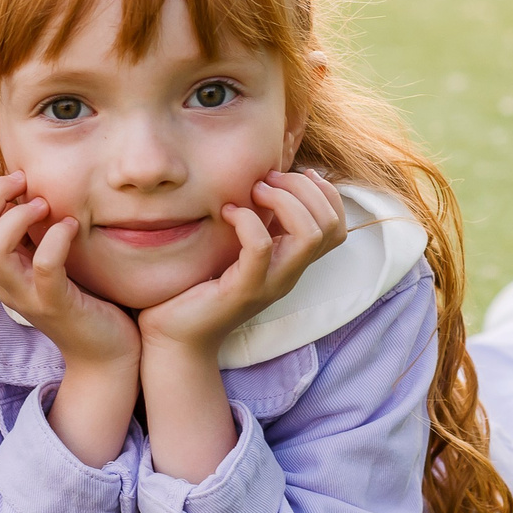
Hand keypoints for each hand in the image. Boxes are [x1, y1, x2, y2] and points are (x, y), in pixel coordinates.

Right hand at [0, 173, 140, 369]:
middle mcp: (4, 283)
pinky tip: (71, 226)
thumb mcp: (48, 261)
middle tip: (24, 183)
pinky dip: (55, 239)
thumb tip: (31, 187)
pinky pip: (44, 267)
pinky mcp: (55, 306)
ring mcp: (26, 297)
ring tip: (45, 206)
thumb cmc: (82, 298)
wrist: (105, 354)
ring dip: (17, 217)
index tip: (17, 180)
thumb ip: (34, 234)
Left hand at [137, 171, 347, 356]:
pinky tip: (228, 213)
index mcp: (292, 262)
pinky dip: (248, 221)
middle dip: (303, 188)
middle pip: (329, 225)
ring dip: (284, 200)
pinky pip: (261, 248)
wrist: (176, 336)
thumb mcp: (236, 248)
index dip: (324, 193)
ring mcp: (270, 284)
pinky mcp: (244, 290)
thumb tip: (261, 180)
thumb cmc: (199, 286)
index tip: (289, 176)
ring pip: (309, 235)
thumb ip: (256, 224)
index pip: (336, 227)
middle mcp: (289, 273)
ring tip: (254, 191)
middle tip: (266, 180)